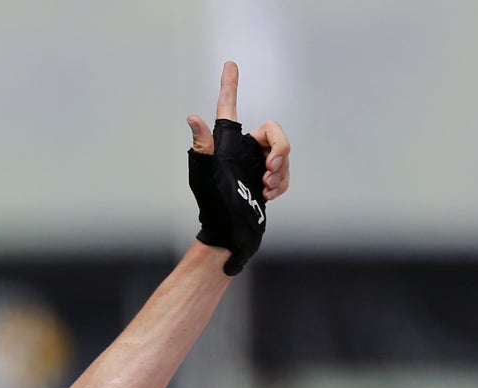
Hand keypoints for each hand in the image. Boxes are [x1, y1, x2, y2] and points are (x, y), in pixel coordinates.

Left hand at [186, 61, 288, 203]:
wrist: (229, 233)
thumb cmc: (212, 204)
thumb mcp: (204, 175)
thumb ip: (203, 146)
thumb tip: (193, 118)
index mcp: (227, 143)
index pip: (228, 107)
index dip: (229, 86)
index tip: (230, 64)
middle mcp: (242, 150)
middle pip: (274, 132)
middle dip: (280, 150)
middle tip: (269, 171)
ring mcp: (256, 164)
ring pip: (283, 154)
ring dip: (279, 173)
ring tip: (265, 189)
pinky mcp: (267, 179)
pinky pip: (284, 171)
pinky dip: (281, 183)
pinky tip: (268, 196)